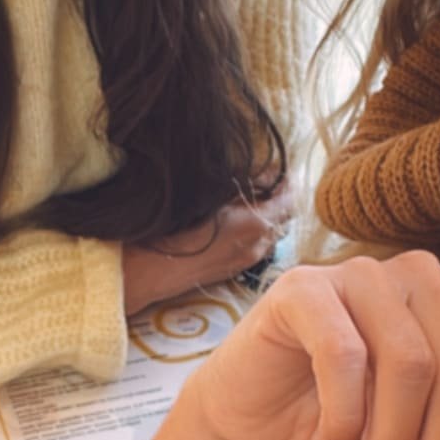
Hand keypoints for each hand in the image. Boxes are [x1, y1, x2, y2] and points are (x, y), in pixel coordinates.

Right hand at [121, 182, 294, 315]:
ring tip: (250, 201)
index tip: (278, 170)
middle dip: (279, 200)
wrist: (150, 269)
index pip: (289, 200)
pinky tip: (237, 222)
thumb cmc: (173, 227)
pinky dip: (255, 232)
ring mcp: (247, 260)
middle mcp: (257, 245)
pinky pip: (257, 247)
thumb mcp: (210, 194)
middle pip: (284, 219)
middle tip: (267, 182)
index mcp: (256, 224)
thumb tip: (268, 175)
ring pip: (270, 235)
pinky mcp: (234, 269)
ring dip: (267, 217)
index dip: (285, 182)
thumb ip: (244, 184)